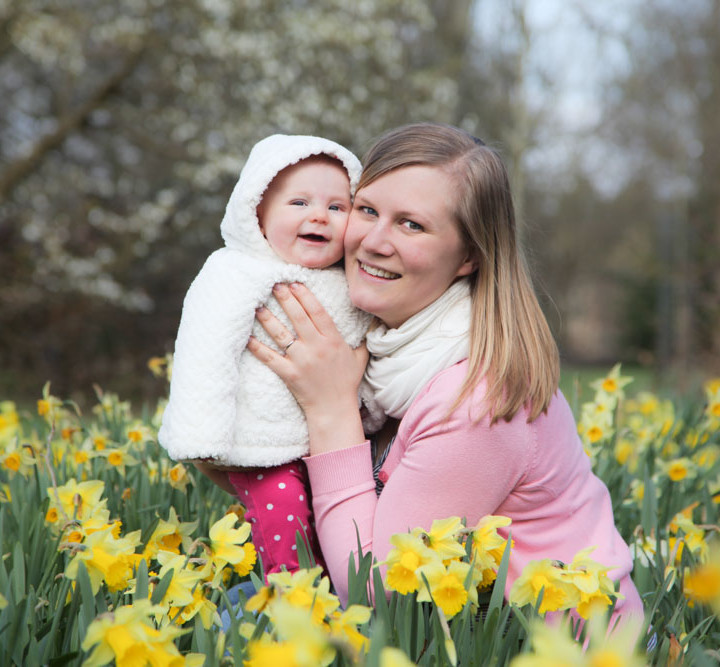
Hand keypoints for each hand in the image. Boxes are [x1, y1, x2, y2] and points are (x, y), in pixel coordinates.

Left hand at [247, 282, 366, 452]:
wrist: (334, 409)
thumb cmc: (347, 383)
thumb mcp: (361, 357)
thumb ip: (364, 338)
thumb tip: (373, 320)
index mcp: (333, 340)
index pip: (317, 312)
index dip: (305, 296)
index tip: (295, 283)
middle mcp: (316, 347)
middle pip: (298, 317)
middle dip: (285, 299)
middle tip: (275, 284)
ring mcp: (301, 360)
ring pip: (281, 334)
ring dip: (268, 318)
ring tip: (257, 305)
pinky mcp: (289, 374)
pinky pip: (270, 358)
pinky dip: (258, 348)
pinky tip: (248, 337)